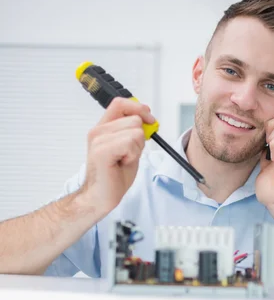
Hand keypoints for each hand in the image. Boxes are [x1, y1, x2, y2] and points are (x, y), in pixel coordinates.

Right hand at [80, 98, 155, 215]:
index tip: (149, 120)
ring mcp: (98, 140)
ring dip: (136, 149)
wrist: (101, 197)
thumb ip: (135, 133)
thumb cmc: (114, 176)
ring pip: (135, 132)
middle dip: (140, 139)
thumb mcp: (129, 149)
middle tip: (128, 155)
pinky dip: (132, 155)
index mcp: (103, 128)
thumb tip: (147, 119)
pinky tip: (122, 163)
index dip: (139, 108)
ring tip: (123, 160)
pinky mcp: (101, 151)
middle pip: (134, 119)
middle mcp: (98, 131)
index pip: (121, 103)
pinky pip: (130, 142)